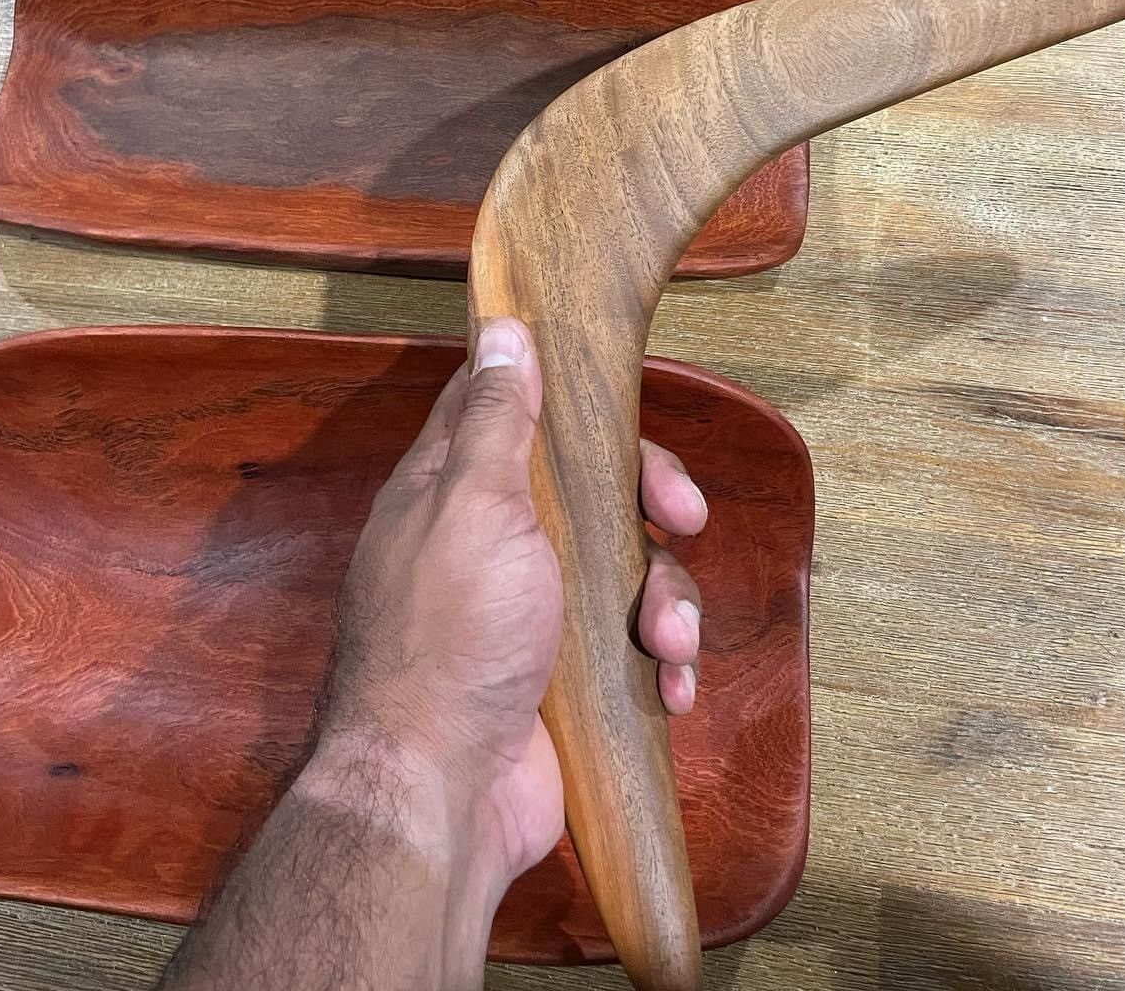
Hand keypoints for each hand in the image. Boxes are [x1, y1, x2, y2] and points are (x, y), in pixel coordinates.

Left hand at [311, 317, 708, 893]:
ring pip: (624, 570)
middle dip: (649, 501)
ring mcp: (528, 615)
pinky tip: (672, 687)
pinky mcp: (563, 679)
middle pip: (589, 488)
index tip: (623, 409)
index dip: (571, 399)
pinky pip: (633, 649)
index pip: (510, 408)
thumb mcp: (474, 505)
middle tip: (682, 517)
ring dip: (666, 600)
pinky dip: (662, 664)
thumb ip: (494, 420)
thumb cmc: (449, 638)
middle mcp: (490, 543)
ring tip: (668, 642)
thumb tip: (501, 329)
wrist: (441, 794)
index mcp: (454, 489)